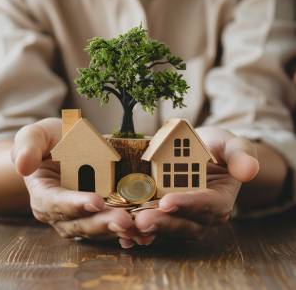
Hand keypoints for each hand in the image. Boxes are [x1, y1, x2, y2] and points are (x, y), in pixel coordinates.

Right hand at [11, 118, 133, 240]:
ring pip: (99, 229)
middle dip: (102, 223)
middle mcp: (62, 212)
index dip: (74, 204)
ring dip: (118, 231)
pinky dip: (128, 232)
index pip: (56, 203)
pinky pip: (113, 226)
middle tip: (124, 221)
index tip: (95, 201)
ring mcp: (83, 215)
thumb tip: (22, 165)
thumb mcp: (36, 135)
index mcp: (44, 194)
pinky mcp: (101, 213)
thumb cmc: (49, 140)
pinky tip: (144, 232)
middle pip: (80, 223)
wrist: (66, 145)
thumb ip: (27, 146)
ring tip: (137, 228)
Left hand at [130, 127, 258, 245]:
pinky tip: (123, 227)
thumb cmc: (219, 148)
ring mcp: (181, 216)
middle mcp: (201, 214)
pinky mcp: (165, 213)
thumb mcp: (232, 145)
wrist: (202, 151)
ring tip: (128, 225)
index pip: (207, 206)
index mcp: (220, 200)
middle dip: (163, 223)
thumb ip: (240, 155)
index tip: (168, 201)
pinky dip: (140, 227)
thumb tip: (250, 169)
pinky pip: (154, 222)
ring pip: (166, 227)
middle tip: (141, 219)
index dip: (188, 205)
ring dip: (147, 228)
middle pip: (184, 224)